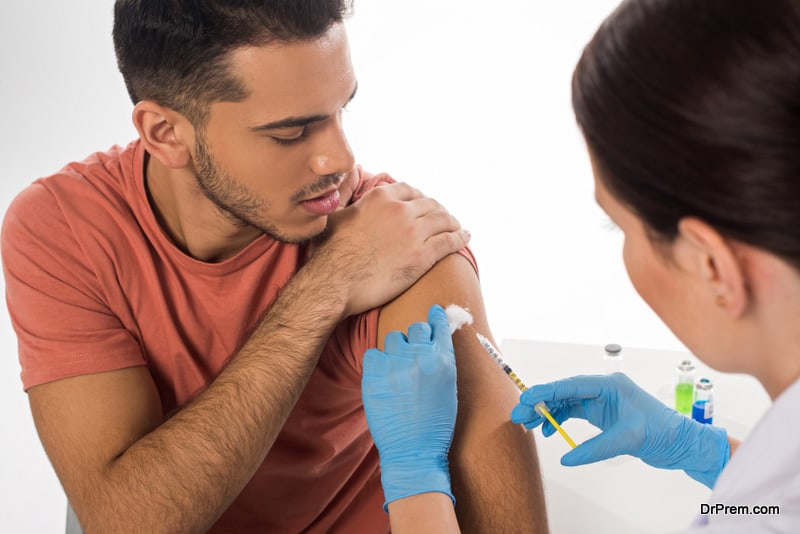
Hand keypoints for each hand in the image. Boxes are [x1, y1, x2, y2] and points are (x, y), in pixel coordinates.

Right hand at [315, 182, 469, 315]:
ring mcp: (413, 233)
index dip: (419, 197)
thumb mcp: (335, 216)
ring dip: (453, 222)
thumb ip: (346, 197)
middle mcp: (400, 210)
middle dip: (439, 210)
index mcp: (380, 197)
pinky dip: (460, 238)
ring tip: (457, 227)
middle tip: (443, 218)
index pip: (409, 190)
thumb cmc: (329, 253)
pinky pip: (449, 241)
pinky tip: (465, 237)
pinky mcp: (422, 256)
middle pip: (430, 204)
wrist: (335, 282)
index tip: (423, 204)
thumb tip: (346, 183)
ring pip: (443, 220)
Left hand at [362, 304, 457, 508]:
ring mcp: (395, 364)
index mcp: (443, 360)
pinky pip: (373, 353)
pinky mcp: (373, 374)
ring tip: (397, 371)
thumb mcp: (449, 388)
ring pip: (393, 338)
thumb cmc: (435, 423)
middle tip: (413, 354)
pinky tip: (383, 378)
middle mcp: (420, 357)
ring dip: (396, 349)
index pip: (439, 323)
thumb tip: (435, 339)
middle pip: (416, 327)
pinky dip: (377, 362)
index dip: (435, 316)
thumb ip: (442, 360)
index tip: (433, 313)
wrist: (413, 451)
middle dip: (415, 337)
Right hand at [511, 373, 729, 487]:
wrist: (681, 443)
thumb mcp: (627, 440)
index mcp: (610, 385)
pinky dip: (559, 420)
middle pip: (564, 392)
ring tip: (529, 424)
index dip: (546, 391)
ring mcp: (602, 401)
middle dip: (540, 403)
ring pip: (566, 403)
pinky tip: (548, 430)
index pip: (572, 385)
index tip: (526, 397)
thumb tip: (567, 458)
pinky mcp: (602, 414)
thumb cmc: (663, 432)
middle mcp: (604, 389)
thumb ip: (595, 448)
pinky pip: (573, 413)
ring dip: (547, 413)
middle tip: (519, 415)